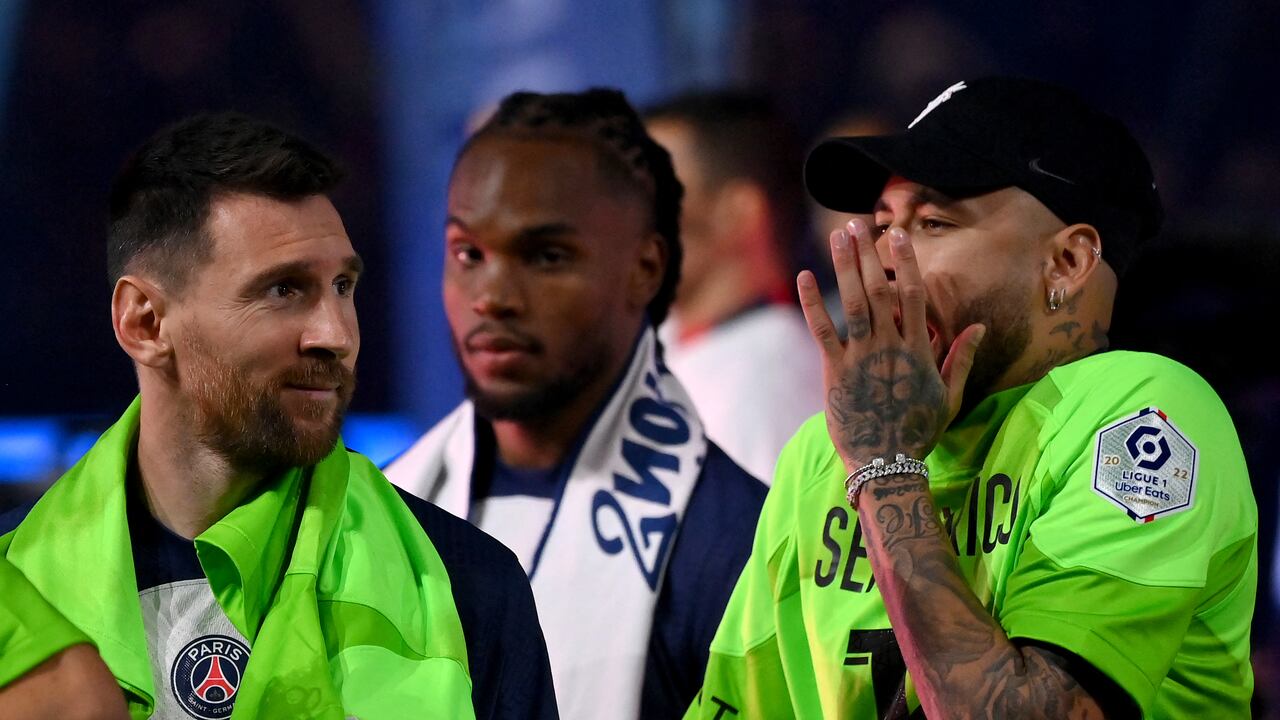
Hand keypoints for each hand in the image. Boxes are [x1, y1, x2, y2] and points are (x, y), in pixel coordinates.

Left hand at [797, 219, 985, 471]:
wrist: (886, 465)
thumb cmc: (918, 432)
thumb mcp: (949, 397)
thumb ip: (961, 359)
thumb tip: (979, 327)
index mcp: (919, 350)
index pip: (914, 295)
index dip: (905, 262)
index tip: (897, 235)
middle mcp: (891, 347)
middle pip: (880, 290)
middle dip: (867, 254)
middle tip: (856, 224)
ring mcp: (862, 358)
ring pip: (853, 302)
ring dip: (844, 267)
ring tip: (837, 237)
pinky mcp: (836, 372)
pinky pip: (823, 331)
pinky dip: (813, 303)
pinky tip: (804, 276)